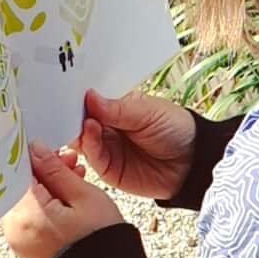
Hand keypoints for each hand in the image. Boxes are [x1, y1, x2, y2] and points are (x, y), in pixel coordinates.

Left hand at [1, 141, 124, 257]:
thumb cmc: (101, 240)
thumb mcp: (84, 197)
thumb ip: (55, 170)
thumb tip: (35, 149)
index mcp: (28, 213)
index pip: (20, 170)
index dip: (39, 156)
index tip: (56, 151)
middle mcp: (14, 228)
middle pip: (20, 185)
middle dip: (42, 171)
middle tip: (70, 164)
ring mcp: (17, 240)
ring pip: (24, 200)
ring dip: (44, 187)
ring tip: (74, 183)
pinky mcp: (24, 248)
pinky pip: (27, 217)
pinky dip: (42, 205)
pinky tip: (65, 201)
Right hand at [75, 88, 194, 200]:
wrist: (192, 163)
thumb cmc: (174, 129)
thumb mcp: (147, 112)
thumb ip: (117, 109)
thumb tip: (89, 96)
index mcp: (115, 108)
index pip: (90, 101)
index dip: (79, 96)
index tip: (66, 88)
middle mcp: (106, 128)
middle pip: (80, 120)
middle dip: (72, 113)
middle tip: (66, 105)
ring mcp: (106, 149)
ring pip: (81, 139)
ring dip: (78, 129)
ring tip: (85, 119)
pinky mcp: (108, 170)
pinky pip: (92, 158)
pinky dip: (88, 145)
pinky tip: (90, 131)